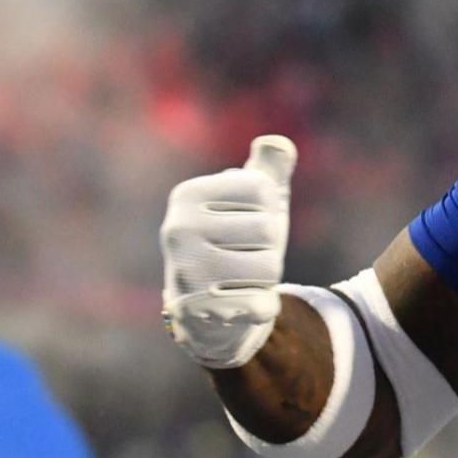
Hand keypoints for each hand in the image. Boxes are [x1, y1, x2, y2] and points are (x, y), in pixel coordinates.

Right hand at [159, 135, 296, 368]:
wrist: (208, 312)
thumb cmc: (236, 245)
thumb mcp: (254, 204)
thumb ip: (268, 170)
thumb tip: (279, 144)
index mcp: (187, 194)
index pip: (262, 189)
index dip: (270, 210)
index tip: (245, 223)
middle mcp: (178, 229)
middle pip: (268, 229)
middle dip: (269, 247)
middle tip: (243, 257)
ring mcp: (186, 271)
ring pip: (269, 267)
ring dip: (266, 278)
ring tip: (240, 281)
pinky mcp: (201, 313)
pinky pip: (262, 304)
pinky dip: (262, 307)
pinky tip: (239, 306)